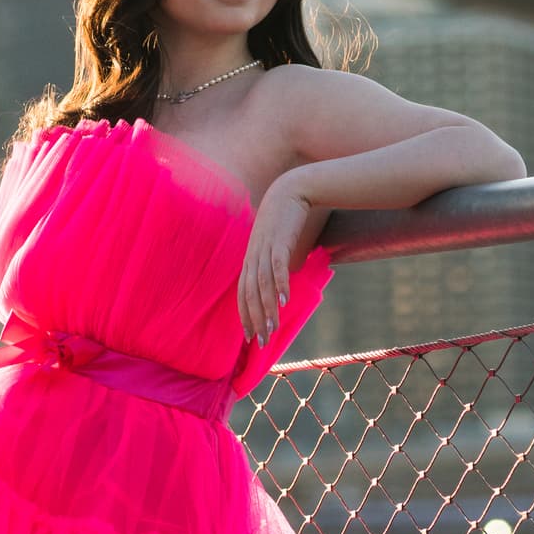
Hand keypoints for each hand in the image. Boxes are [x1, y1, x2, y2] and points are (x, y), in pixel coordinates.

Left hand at [238, 177, 315, 342]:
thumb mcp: (274, 245)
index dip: (245, 316)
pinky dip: (280, 285)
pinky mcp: (279, 241)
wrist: (291, 191)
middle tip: (262, 342)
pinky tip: (285, 302)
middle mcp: (252, 257)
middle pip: (249, 294)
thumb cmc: (284, 220)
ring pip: (262, 285)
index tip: (250, 337)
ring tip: (272, 328)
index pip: (242, 294)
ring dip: (267, 308)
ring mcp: (264, 249)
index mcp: (250, 260)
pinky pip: (277, 267)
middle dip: (255, 320)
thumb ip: (272, 265)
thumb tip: (278, 286)